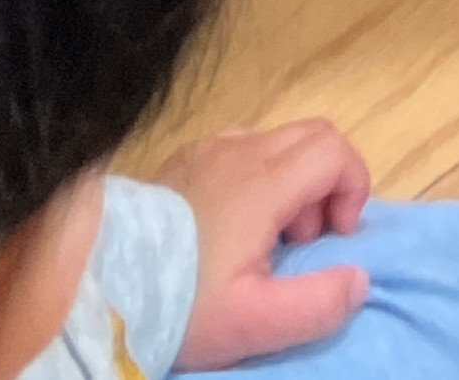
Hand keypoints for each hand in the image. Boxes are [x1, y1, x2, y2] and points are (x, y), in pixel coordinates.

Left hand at [161, 122, 371, 365]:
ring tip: (268, 240)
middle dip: (328, 185)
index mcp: (262, 183)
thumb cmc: (180, 304)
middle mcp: (239, 150)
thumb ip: (318, 304)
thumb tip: (360, 279)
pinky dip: (260, 176)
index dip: (353, 188)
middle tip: (304, 243)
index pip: (335, 150)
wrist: (98, 285)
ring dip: (293, 181)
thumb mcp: (254, 323)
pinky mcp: (184, 159)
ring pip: (278, 140)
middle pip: (313, 134)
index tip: (335, 238)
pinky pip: (242, 147)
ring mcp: (207, 148)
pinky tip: (232, 226)